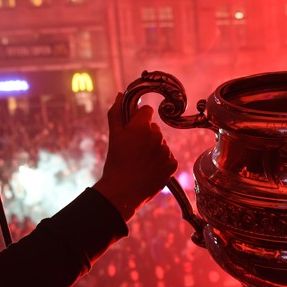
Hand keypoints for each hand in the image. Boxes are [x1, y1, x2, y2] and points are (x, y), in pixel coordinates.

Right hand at [94, 93, 177, 220]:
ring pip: (161, 143)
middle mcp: (156, 136)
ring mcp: (166, 150)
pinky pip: (168, 156)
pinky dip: (161, 161)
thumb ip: (117, 113)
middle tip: (134, 150)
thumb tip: (119, 95)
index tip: (134, 129)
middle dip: (146, 135)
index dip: (140, 119)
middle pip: (154, 128)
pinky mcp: (172, 163)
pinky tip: (150, 169)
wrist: (123, 191)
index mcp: (141, 126)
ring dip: (154, 149)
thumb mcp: (113, 136)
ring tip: (141, 162)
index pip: (147, 110)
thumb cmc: (116, 163)